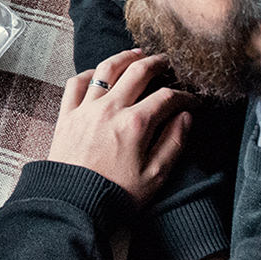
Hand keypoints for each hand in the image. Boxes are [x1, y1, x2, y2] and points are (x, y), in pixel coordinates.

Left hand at [47, 49, 191, 202]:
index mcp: (136, 123)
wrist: (73, 204)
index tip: (194, 100)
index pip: (167, 97)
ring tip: (137, 54)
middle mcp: (110, 108)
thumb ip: (174, 143)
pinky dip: (89, 73)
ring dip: (124, 58)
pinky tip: (99, 73)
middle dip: (157, 64)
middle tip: (167, 62)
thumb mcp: (155, 176)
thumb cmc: (116, 194)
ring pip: (106, 69)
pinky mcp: (67, 114)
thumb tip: (186, 117)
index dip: (185, 96)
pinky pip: (76, 83)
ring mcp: (86, 108)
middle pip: (138, 72)